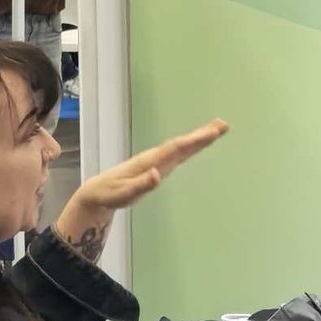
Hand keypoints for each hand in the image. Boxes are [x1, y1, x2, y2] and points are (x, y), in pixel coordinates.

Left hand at [54, 120, 227, 259]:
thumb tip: (157, 174)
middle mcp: (155, 158)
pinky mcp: (157, 167)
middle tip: (223, 124)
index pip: (176, 148)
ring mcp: (156, 162)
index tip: (212, 133)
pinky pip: (179, 154)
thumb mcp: (123, 194)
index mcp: (150, 161)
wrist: (97, 194)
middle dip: (203, 135)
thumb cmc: (110, 195)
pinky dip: (191, 147)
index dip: (195, 140)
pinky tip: (198, 144)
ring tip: (217, 129)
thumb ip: (141, 185)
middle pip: (182, 143)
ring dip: (199, 138)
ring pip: (182, 147)